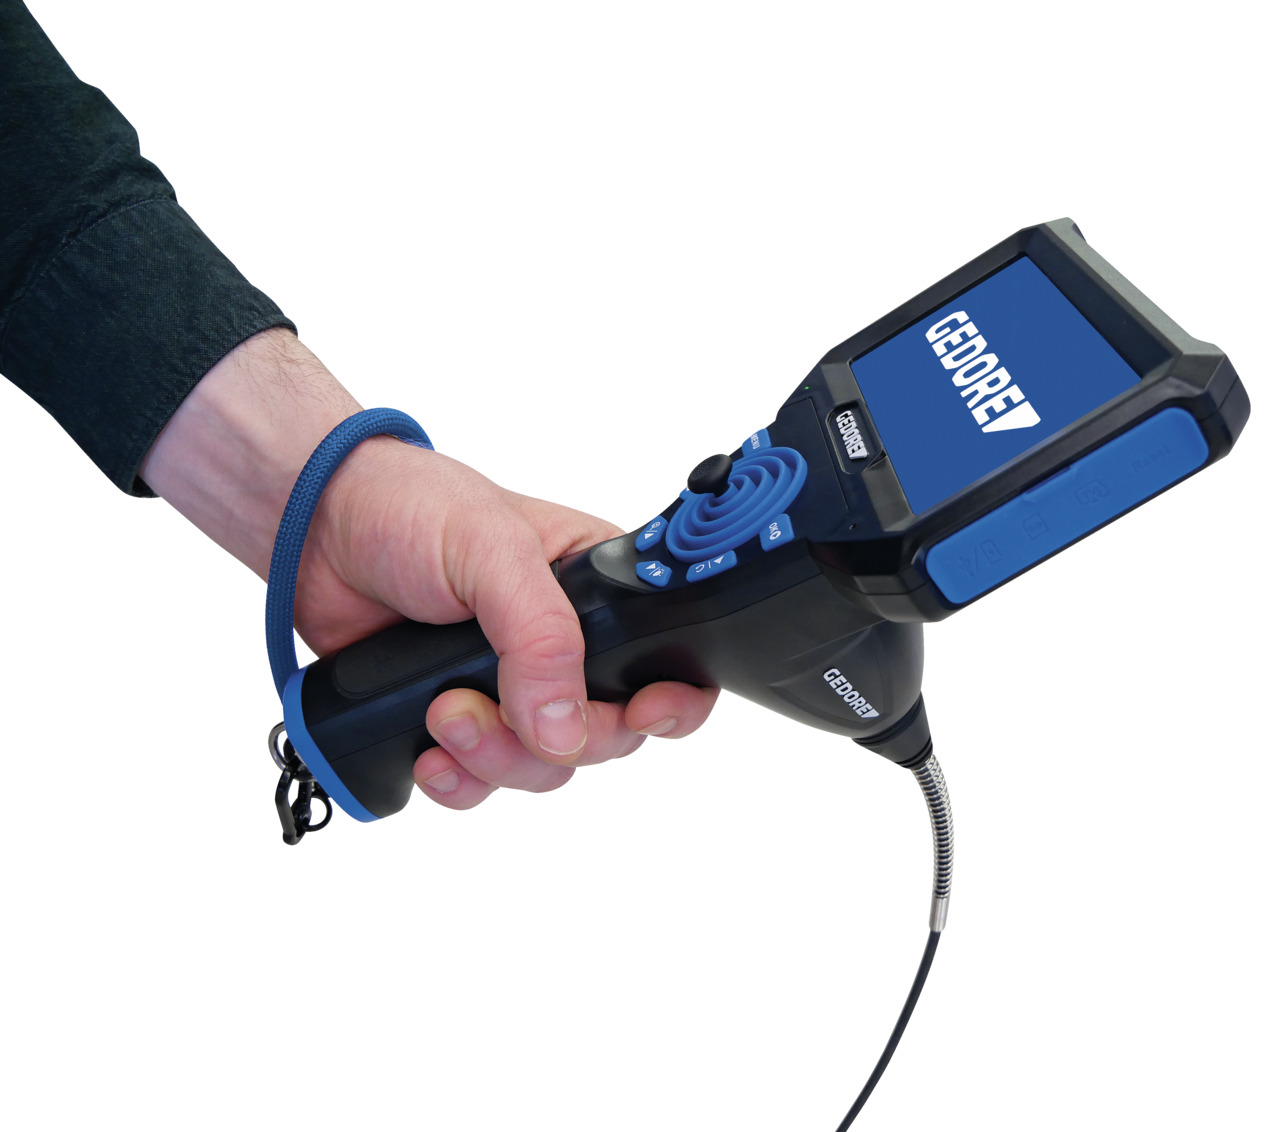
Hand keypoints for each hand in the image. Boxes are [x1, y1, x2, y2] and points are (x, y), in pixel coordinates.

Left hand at [141, 329, 716, 810]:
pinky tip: (425, 755)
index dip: (669, 703)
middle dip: (552, 740)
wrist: (314, 530)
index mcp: (597, 593)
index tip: (639, 715)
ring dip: (495, 759)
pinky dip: (458, 781)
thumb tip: (565, 727)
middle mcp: (564, 648)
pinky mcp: (459, 718)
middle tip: (481, 705)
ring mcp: (511, 688)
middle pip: (606, 736)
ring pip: (545, 768)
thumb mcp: (491, 550)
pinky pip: (483, 782)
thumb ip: (540, 637)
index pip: (668, 664)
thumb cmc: (412, 508)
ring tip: (438, 714)